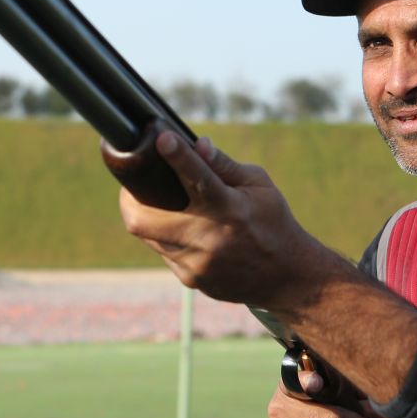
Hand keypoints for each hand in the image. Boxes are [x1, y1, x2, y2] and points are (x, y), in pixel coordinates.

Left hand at [118, 130, 340, 308]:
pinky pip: (163, 253)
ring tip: (157, 204)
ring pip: (147, 236)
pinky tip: (182, 231)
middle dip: (130, 199)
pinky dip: (166, 237)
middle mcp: (209, 237)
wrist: (286, 276)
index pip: (198, 178)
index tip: (161, 138)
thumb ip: (224, 165)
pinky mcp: (191, 279)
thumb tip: (198, 144)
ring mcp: (197, 262)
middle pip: (145, 219)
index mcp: (230, 208)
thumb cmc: (272, 221)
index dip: (178, 157)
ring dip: (146, 216)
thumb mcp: (258, 185)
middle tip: (133, 185)